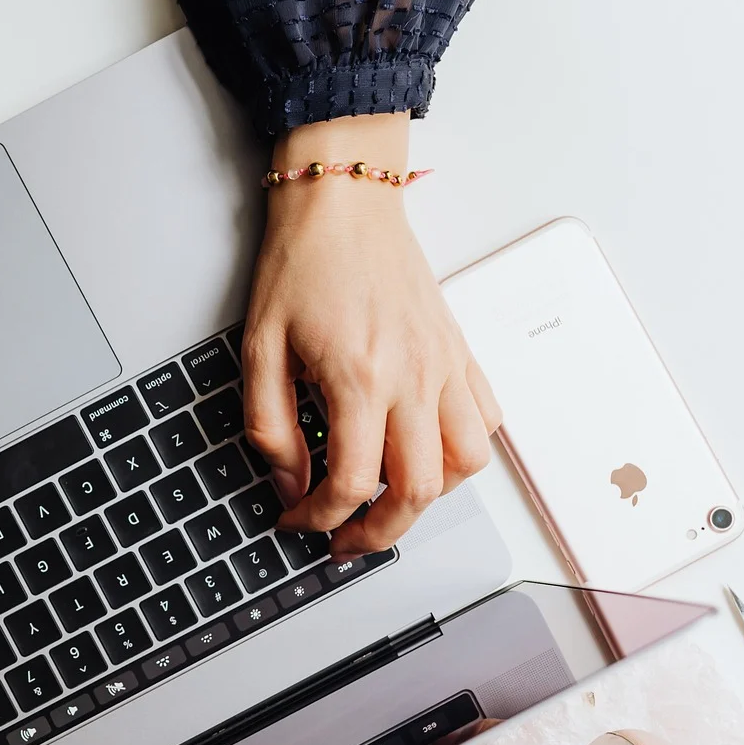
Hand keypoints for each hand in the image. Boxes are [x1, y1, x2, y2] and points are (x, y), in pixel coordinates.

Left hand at [241, 113, 502, 557]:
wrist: (345, 203)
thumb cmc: (303, 263)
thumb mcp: (259, 347)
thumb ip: (269, 424)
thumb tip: (289, 480)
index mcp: (359, 377)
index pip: (352, 483)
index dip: (319, 519)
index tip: (296, 519)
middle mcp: (414, 377)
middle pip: (419, 490)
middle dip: (378, 532)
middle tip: (343, 540)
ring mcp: (446, 366)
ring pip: (465, 465)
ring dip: (427, 499)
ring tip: (385, 504)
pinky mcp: (461, 353)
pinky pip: (483, 423)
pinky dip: (460, 456)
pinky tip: (422, 455)